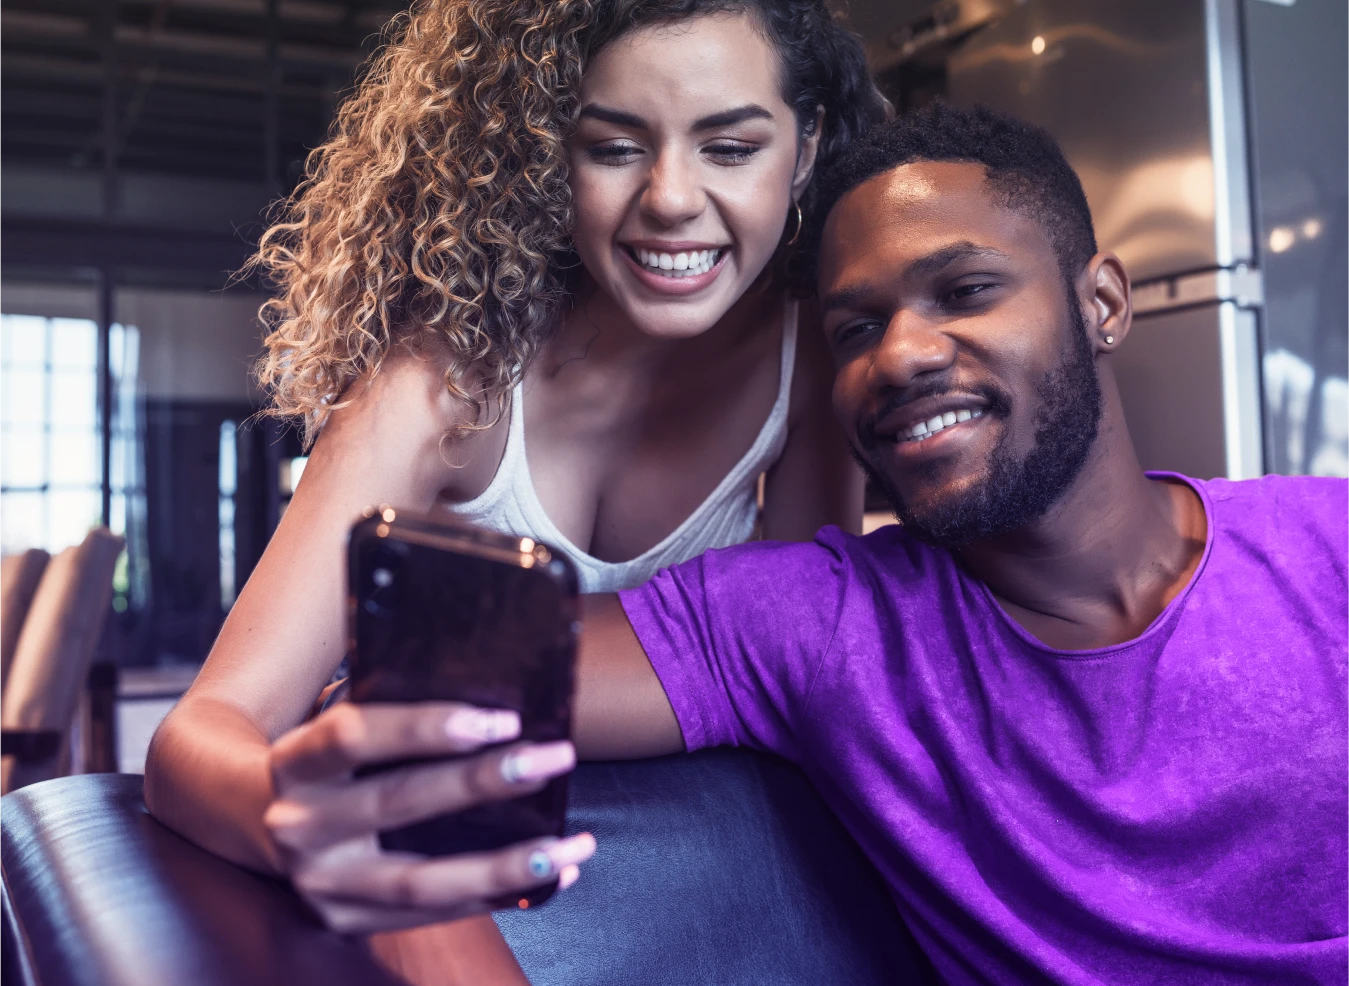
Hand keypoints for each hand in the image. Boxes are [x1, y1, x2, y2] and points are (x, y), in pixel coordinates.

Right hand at [264, 701, 594, 932]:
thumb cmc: (326, 758)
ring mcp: (320, 882)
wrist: (246, 816)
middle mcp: (298, 825)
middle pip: (399, 803)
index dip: (426, 726)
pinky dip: (499, 896)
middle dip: (485, 781)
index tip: (496, 718)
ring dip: (506, 863)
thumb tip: (494, 689)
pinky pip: (434, 915)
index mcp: (294, 761)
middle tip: (553, 756)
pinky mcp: (345, 921)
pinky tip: (555, 874)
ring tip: (572, 844)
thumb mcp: (337, 724)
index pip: (354, 735)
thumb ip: (393, 703)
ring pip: (422, 881)